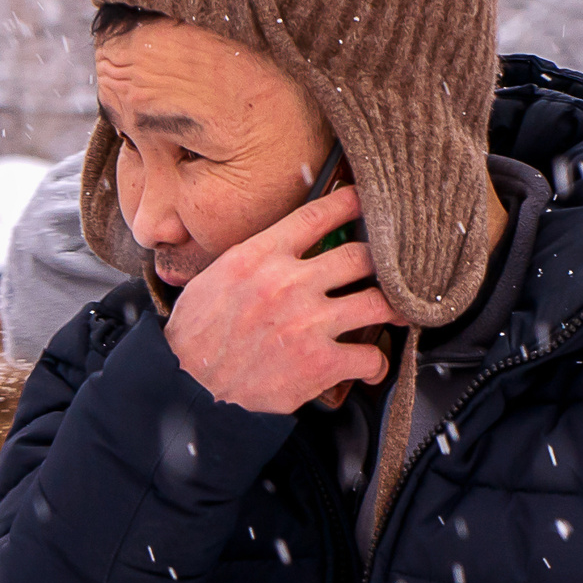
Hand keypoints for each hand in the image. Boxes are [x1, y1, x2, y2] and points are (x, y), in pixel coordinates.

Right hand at [163, 185, 394, 413]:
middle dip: (382, 263)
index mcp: (262, 255)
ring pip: (377, 304)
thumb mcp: (219, 274)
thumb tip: (287, 244)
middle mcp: (289, 283)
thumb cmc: (198, 330)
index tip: (366, 201)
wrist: (187, 380)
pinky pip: (370, 356)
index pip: (318, 215)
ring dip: (392, 310)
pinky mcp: (319, 363)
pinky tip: (372, 366)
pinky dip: (377, 363)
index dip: (351, 204)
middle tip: (390, 270)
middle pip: (360, 256)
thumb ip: (258, 256)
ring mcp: (308, 323)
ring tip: (396, 312)